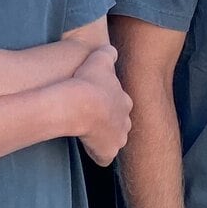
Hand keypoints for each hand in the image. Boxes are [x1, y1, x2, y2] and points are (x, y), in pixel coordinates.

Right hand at [71, 46, 131, 165]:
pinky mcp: (107, 152)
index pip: (120, 105)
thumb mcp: (100, 59)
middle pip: (119, 124)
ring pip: (113, 140)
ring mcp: (118, 138)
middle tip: (91, 118)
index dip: (107, 104)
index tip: (95, 102)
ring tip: (86, 133)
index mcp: (124, 101)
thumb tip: (110, 49)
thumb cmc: (89, 80)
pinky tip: (86, 148)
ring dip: (103, 138)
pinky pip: (103, 157)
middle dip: (108, 122)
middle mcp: (125, 121)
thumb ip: (108, 53)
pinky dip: (97, 154)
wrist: (80, 102)